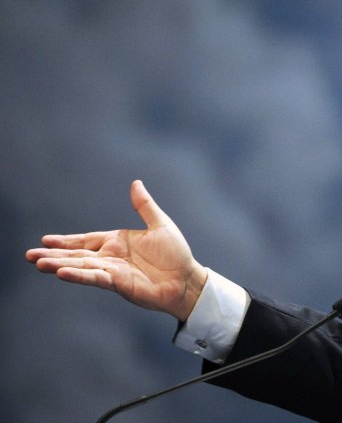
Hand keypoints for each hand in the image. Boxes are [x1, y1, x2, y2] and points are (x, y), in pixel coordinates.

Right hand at [25, 180, 206, 320]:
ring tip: (39, 264)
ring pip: (81, 267)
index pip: (86, 240)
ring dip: (60, 265)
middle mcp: (111, 257)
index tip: (45, 240)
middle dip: (54, 255)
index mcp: (117, 242)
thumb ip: (144, 206)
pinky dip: (79, 275)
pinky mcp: (119, 283)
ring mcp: (113, 271)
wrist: (187, 279)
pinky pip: (95, 278)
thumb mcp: (160, 224)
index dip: (66, 241)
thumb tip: (136, 183)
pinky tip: (63, 273)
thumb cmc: (176, 254)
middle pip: (77, 255)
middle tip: (30, 255)